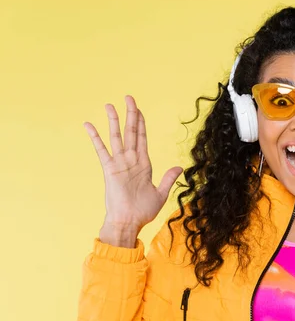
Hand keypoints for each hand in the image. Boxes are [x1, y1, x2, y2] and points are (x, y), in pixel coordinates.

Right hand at [83, 96, 182, 242]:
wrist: (129, 222)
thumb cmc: (143, 211)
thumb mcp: (160, 193)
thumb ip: (168, 179)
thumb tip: (179, 167)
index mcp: (144, 164)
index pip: (142, 138)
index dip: (141, 123)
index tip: (138, 110)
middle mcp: (131, 160)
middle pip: (131, 132)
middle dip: (131, 114)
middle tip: (128, 97)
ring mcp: (120, 163)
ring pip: (117, 137)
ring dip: (114, 120)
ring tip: (109, 105)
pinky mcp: (110, 169)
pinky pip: (101, 150)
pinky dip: (95, 137)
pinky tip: (88, 125)